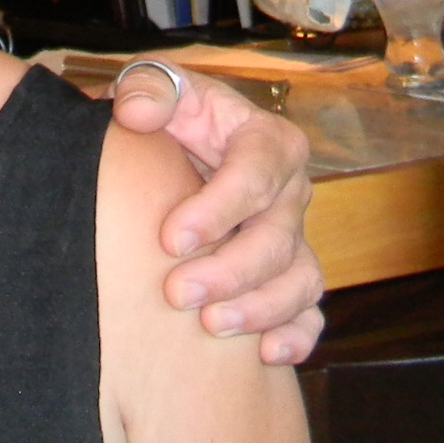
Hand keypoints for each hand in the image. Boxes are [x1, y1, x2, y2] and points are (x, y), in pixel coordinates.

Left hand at [111, 62, 324, 364]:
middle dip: (230, 270)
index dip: (218, 209)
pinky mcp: (289, 272)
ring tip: (211, 326)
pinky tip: (268, 355)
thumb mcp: (157, 87)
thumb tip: (135, 113)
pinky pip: (308, 309)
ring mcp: (294, 235)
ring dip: (260, 308)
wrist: (173, 143)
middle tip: (178, 293)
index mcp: (266, 140)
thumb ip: (147, 91)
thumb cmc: (167, 113)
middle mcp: (290, 190)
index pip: (256, 173)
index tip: (171, 238)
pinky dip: (297, 334)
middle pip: (277, 237)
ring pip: (298, 278)